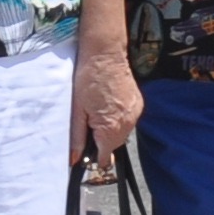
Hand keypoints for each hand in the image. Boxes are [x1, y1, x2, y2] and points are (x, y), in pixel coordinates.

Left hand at [71, 34, 140, 159]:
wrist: (105, 55)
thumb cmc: (87, 79)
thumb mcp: (77, 110)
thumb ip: (77, 137)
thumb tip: (74, 159)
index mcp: (110, 127)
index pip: (105, 156)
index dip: (94, 157)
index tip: (86, 154)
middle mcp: (127, 123)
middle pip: (114, 145)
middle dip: (101, 141)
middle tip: (89, 123)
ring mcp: (135, 113)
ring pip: (122, 133)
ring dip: (110, 130)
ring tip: (98, 111)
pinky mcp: (138, 104)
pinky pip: (128, 120)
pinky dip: (118, 119)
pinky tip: (109, 106)